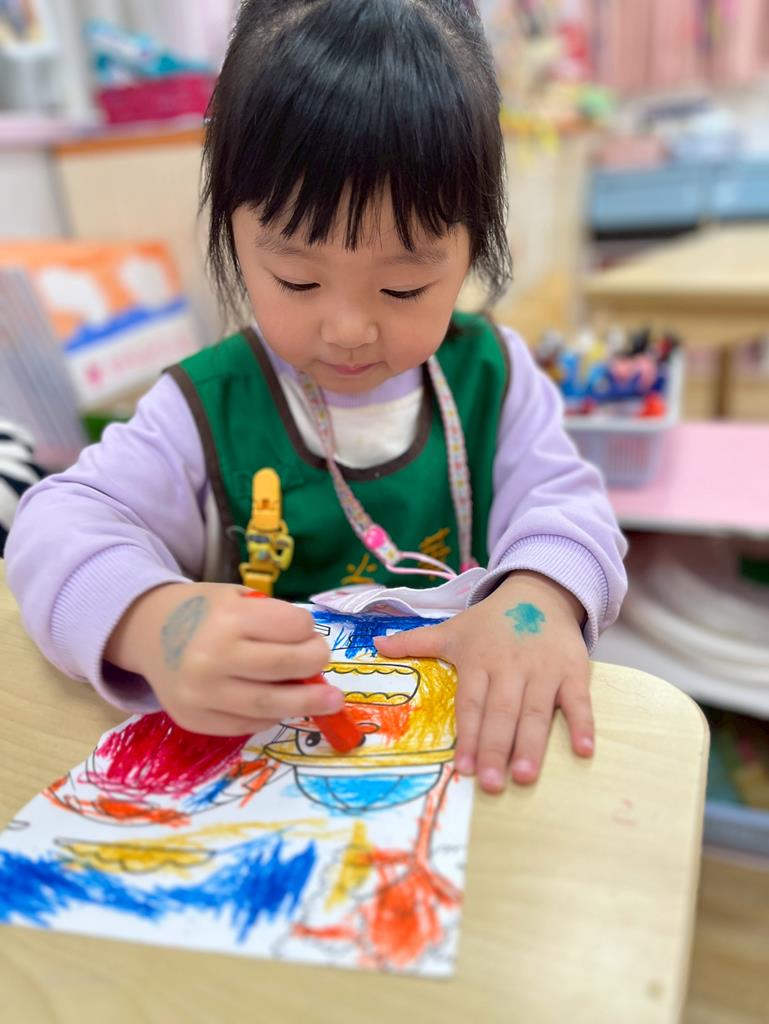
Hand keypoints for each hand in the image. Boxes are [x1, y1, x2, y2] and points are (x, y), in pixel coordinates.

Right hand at [104, 583, 339, 734]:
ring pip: (270, 705)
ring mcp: (202, 693)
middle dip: (315, 664)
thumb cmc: (203, 611)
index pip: (292, 628)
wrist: (147, 632)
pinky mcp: (195, 719)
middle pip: (286, 667)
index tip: (305, 630)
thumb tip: (313, 662)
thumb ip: (272, 623)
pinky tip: (281, 705)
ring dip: (307, 703)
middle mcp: (213, 657)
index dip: (307, 629)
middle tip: (322, 661)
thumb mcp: (237, 598)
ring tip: (332, 702)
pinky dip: (270, 716)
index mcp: (228, 617)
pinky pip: (246, 725)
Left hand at [374, 571, 592, 791]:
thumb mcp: (453, 629)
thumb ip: (415, 642)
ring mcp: (543, 670)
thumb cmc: (492, 621)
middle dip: (495, 748)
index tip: (463, 769)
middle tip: (491, 783)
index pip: (471, 704)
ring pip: (536, 711)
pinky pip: (579, 700)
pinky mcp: (573, 670)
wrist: (540, 591)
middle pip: (501, 713)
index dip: (467, 736)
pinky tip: (584, 751)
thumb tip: (376, 646)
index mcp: (479, 660)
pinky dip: (583, 725)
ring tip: (525, 777)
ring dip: (532, 744)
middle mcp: (510, 667)